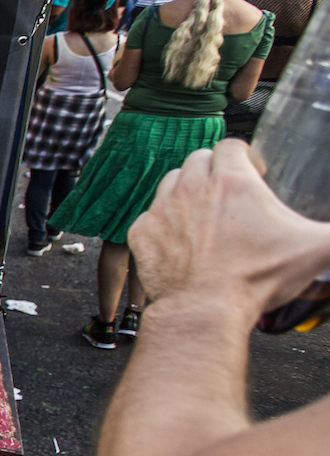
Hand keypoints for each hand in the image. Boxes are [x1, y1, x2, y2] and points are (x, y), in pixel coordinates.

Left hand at [131, 141, 329, 313]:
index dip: (244, 155)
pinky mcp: (142, 233)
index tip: (253, 170)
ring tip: (205, 212)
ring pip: (171, 182)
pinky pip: (149, 215)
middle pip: (199, 159)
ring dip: (187, 190)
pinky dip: (163, 222)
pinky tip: (180, 237)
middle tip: (229, 193)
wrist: (205, 309)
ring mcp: (162, 209)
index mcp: (231, 181)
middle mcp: (192, 187)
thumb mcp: (316, 249)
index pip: (232, 145)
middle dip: (215, 169)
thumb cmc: (254, 279)